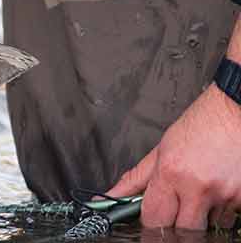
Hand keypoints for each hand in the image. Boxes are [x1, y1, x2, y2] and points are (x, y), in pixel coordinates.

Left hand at [105, 84, 240, 229]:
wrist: (236, 111)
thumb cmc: (201, 125)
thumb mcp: (161, 148)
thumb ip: (136, 178)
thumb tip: (112, 195)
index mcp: (171, 172)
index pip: (153, 218)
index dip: (150, 221)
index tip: (150, 218)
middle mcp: (197, 187)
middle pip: (180, 229)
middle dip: (175, 223)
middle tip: (176, 206)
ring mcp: (223, 195)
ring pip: (206, 226)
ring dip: (200, 216)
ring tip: (199, 191)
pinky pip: (226, 218)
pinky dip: (219, 209)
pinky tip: (216, 188)